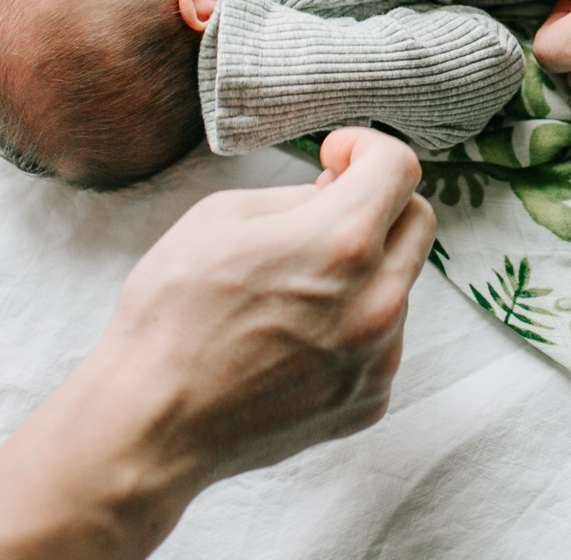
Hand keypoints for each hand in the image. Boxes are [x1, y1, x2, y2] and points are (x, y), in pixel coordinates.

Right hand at [100, 126, 432, 482]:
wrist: (153, 422)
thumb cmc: (173, 316)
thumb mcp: (220, 217)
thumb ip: (296, 196)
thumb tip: (334, 194)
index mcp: (341, 243)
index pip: (399, 168)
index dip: (366, 148)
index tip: (335, 158)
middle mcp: (375, 301)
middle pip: (417, 222)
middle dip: (378, 201)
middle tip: (324, 208)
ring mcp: (378, 358)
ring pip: (399, 284)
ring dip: (364, 268)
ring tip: (294, 286)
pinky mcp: (369, 399)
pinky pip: (382, 339)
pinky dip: (353, 323)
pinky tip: (296, 335)